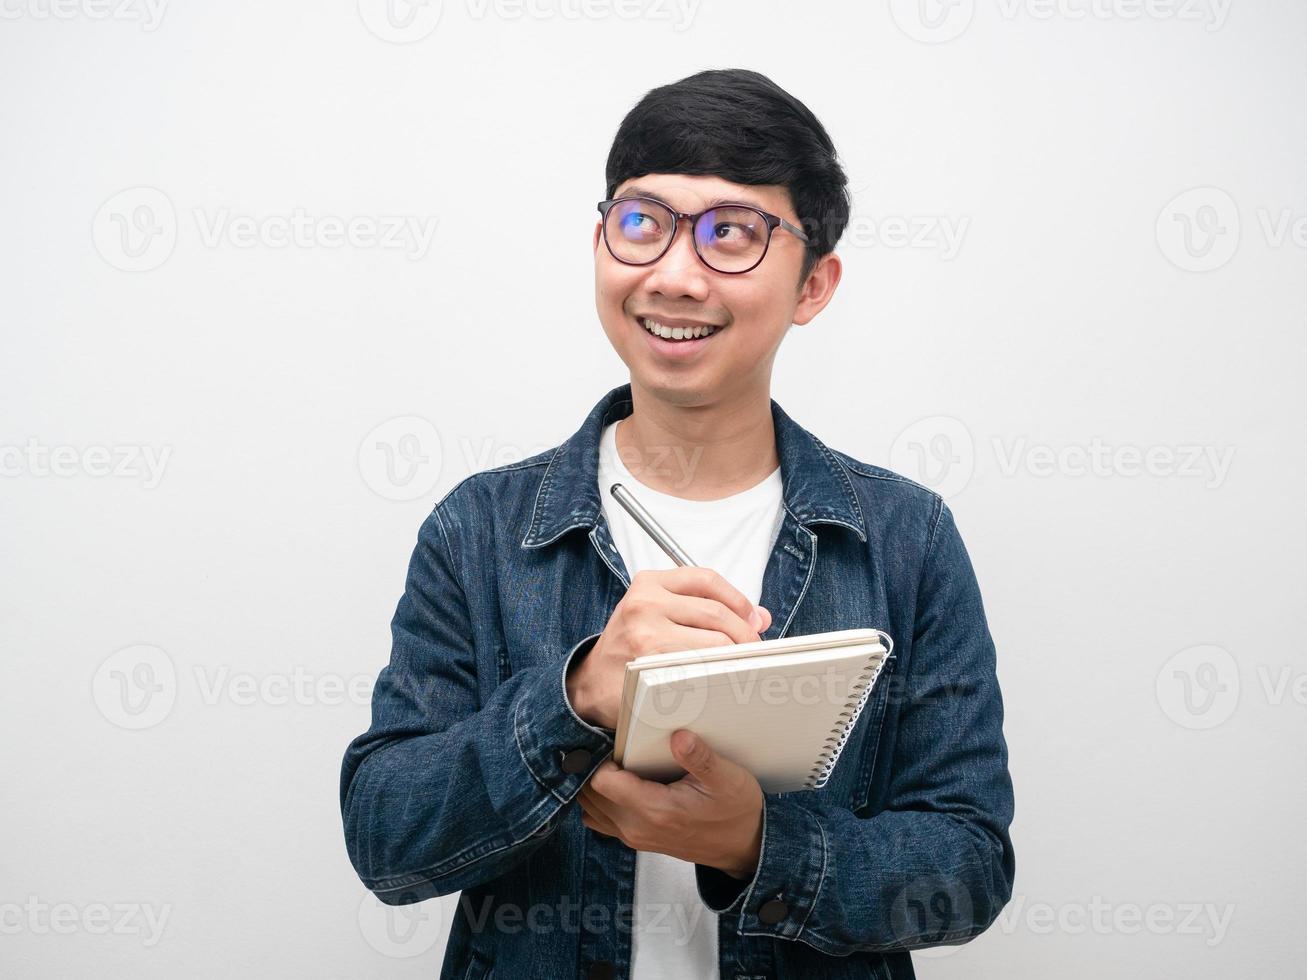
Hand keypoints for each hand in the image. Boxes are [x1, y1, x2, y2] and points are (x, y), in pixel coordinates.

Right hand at [566, 567, 771, 729]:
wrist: (591, 682)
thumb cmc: (630, 647)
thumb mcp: (659, 614)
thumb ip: (705, 609)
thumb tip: (759, 616)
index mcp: (649, 583)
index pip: (706, 579)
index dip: (738, 599)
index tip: (752, 618)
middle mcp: (646, 602)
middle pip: (715, 612)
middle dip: (744, 633)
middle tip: (754, 649)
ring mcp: (647, 634)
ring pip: (713, 642)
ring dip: (736, 656)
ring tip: (741, 665)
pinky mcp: (651, 666)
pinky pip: (700, 667)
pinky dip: (718, 674)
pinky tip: (722, 680)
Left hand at [577, 729, 763, 879]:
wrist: (745, 846)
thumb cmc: (736, 812)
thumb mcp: (727, 779)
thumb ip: (700, 757)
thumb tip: (679, 736)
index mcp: (656, 810)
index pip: (602, 782)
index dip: (601, 756)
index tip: (612, 739)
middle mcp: (638, 828)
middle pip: (589, 795)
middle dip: (592, 768)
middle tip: (609, 744)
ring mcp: (635, 837)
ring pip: (590, 809)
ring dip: (593, 785)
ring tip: (612, 761)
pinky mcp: (638, 838)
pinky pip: (602, 820)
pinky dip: (600, 801)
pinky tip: (620, 782)